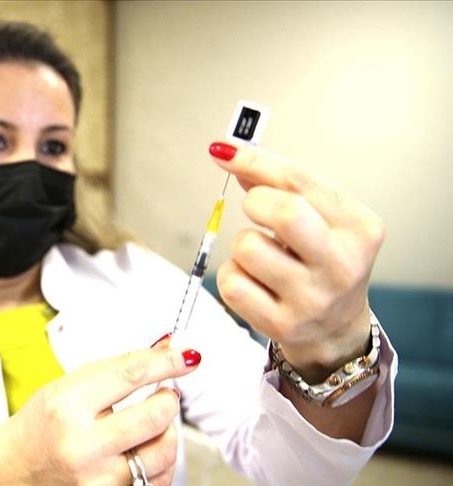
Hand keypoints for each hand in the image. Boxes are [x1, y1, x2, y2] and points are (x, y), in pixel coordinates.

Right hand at [0, 341, 200, 484]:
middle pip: (155, 416)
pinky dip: (158, 461)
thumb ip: (116, 368)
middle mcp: (82, 444)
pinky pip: (156, 479)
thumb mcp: (66, 386)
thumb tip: (164, 348)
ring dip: (167, 432)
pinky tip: (142, 451)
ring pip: (163, 452)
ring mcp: (97, 478)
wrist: (12, 470)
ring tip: (151, 423)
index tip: (187, 356)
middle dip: (169, 399)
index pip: (130, 375)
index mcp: (67, 406)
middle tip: (165, 394)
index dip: (165, 362)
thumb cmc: (40, 425)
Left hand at [210, 142, 384, 381]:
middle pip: (285, 213)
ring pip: (247, 248)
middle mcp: (342, 265)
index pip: (300, 182)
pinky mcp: (282, 325)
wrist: (335, 330)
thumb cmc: (321, 261)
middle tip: (257, 211)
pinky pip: (232, 284)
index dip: (255, 160)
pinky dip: (232, 275)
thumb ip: (280, 185)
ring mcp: (313, 299)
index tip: (224, 151)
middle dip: (257, 202)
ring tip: (262, 256)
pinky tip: (253, 281)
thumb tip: (228, 153)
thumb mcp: (320, 219)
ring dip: (242, 245)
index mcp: (359, 228)